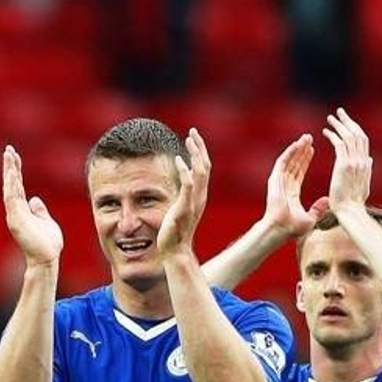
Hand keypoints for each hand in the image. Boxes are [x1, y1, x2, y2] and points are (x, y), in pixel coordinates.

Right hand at [2, 145, 62, 265]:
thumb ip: (40, 211)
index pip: (18, 186)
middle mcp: (16, 210)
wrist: (47, 259)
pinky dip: (11, 185)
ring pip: (10, 188)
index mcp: (23, 210)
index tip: (14, 156)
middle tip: (8, 149)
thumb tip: (34, 200)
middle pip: (11, 184)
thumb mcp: (47, 223)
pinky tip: (12, 172)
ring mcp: (15, 215)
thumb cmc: (48, 244)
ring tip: (8, 155)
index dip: (16, 171)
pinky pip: (12, 198)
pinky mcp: (16, 220)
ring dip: (9, 172)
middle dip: (10, 167)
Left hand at [158, 127, 210, 257]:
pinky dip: (185, 171)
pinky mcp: (185, 207)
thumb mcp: (181, 208)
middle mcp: (200, 197)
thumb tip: (181, 183)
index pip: (204, 169)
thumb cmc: (176, 232)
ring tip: (189, 138)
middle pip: (205, 166)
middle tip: (193, 131)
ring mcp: (194, 202)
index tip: (194, 138)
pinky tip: (179, 159)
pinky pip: (188, 185)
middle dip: (200, 147)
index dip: (201, 152)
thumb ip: (183, 195)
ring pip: (200, 172)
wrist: (176, 250)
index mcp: (200, 196)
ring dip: (195, 153)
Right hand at [265, 134, 328, 238]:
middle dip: (302, 151)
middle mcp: (284, 184)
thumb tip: (327, 201)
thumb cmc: (292, 228)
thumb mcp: (310, 218)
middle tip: (310, 138)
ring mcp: (279, 181)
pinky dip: (290, 152)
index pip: (300, 172)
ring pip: (289, 160)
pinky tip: (297, 144)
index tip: (313, 150)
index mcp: (292, 192)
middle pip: (294, 163)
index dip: (306, 160)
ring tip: (306, 138)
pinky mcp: (275, 179)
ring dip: (297, 148)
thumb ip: (318, 209)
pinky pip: (283, 162)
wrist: (280, 229)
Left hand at [321, 107, 371, 212]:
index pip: (363, 141)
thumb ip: (366, 170)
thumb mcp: (364, 184)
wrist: (350, 213)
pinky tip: (325, 132)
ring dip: (339, 125)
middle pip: (358, 134)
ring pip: (349, 137)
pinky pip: (339, 145)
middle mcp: (363, 161)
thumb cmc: (354, 204)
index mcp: (367, 165)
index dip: (355, 129)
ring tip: (330, 118)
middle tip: (339, 112)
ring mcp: (355, 163)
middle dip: (348, 121)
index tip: (347, 122)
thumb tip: (369, 159)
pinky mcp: (344, 166)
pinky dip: (332, 136)